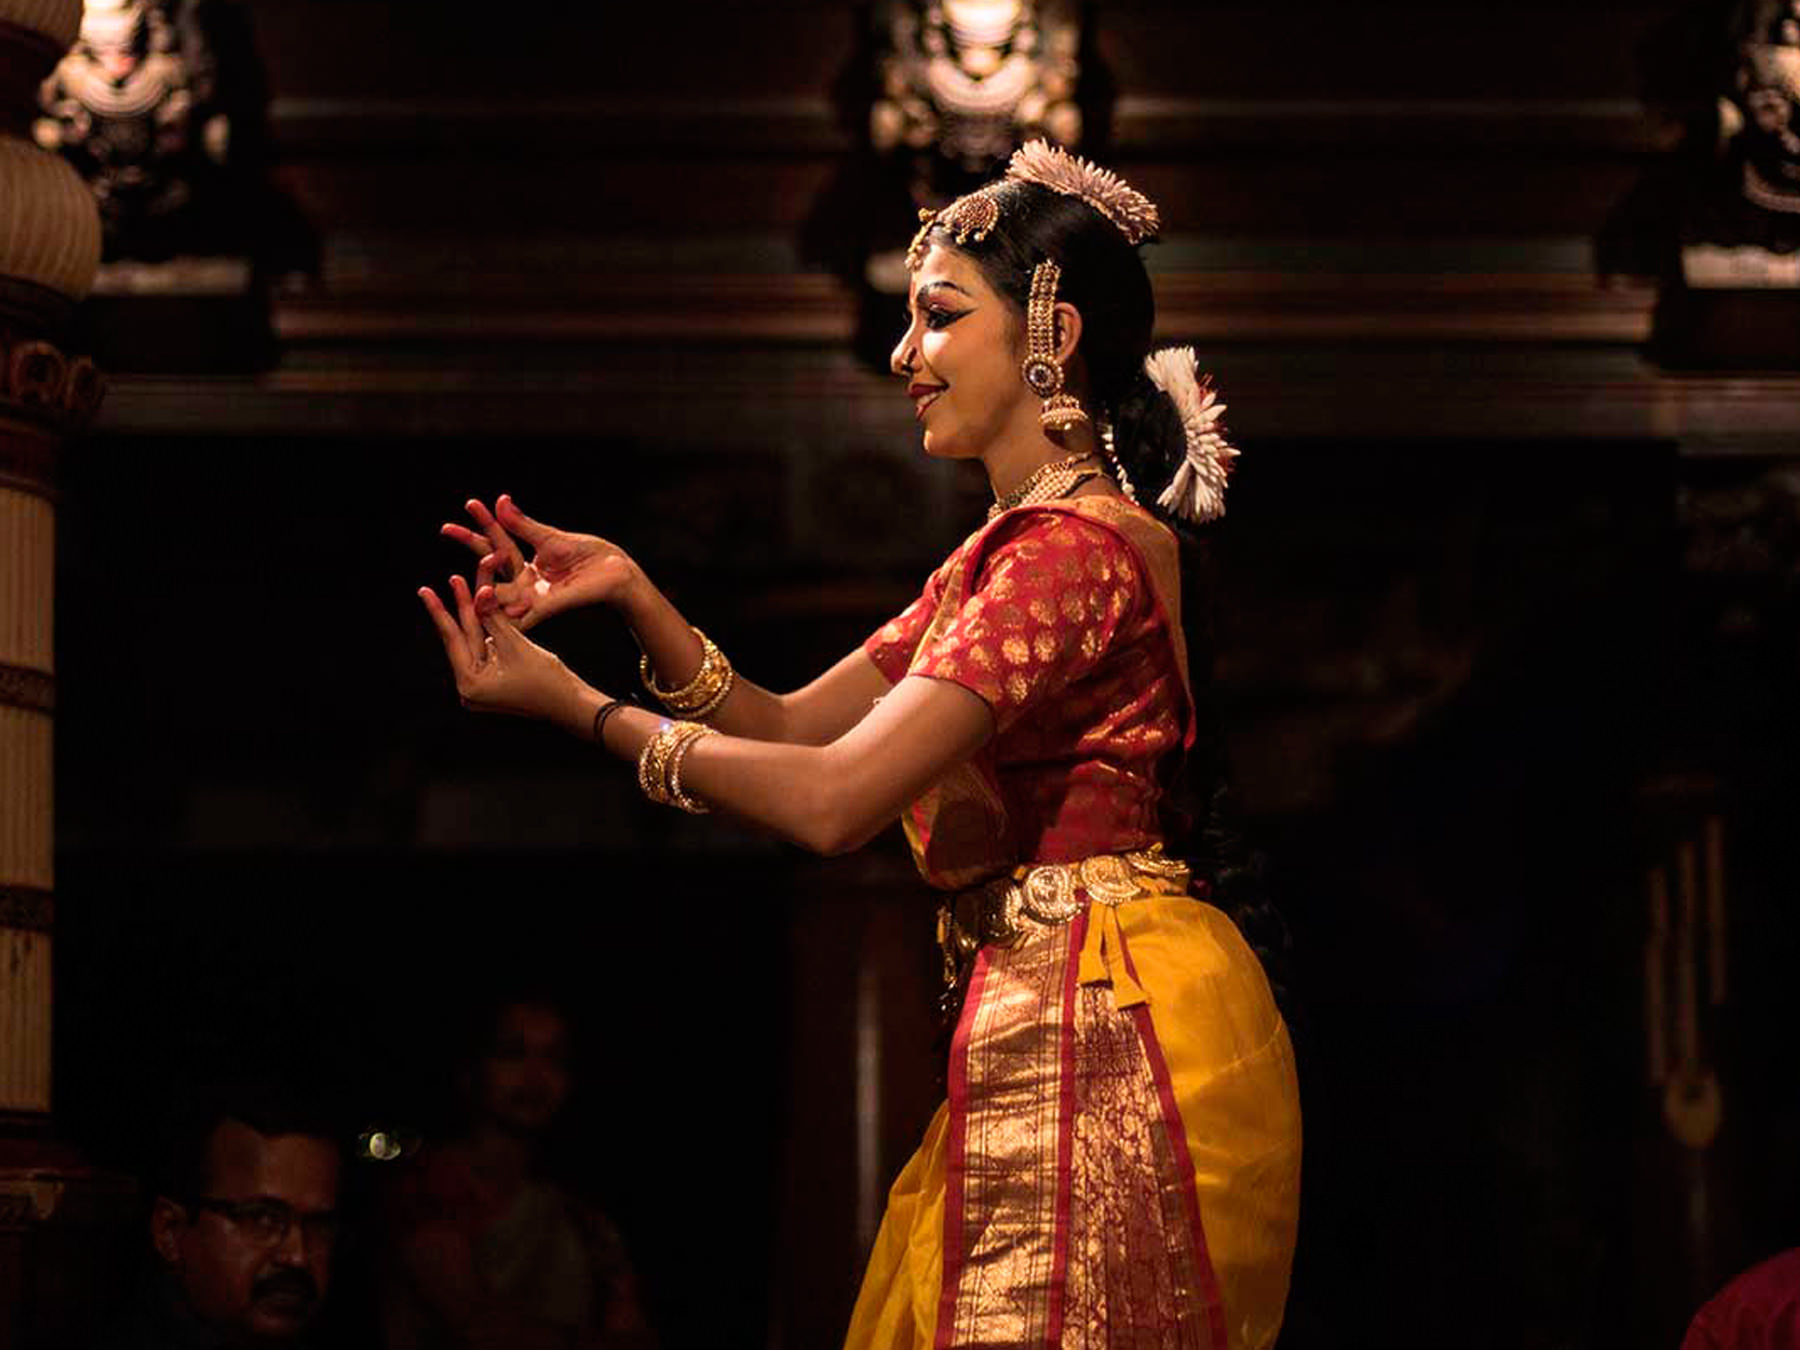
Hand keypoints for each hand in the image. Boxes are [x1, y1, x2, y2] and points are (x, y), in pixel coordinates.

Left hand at [417, 572, 588, 725]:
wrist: (571, 704)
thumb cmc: (547, 680)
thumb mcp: (516, 644)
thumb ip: (493, 617)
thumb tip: (480, 591)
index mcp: (469, 685)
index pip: (452, 640)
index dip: (440, 611)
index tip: (425, 591)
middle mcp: (469, 689)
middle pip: (464, 640)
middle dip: (464, 608)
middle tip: (454, 580)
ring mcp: (481, 687)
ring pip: (476, 643)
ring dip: (477, 616)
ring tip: (469, 587)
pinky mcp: (492, 682)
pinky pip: (486, 650)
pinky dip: (488, 630)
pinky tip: (484, 608)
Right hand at [440, 494, 639, 630]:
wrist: (615, 572)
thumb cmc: (589, 556)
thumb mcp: (550, 538)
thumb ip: (523, 525)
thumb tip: (501, 501)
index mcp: (525, 564)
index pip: (494, 542)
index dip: (479, 525)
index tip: (467, 504)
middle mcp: (524, 582)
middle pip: (488, 565)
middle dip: (470, 544)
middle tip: (448, 527)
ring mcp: (533, 596)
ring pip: (496, 593)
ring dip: (481, 579)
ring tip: (466, 562)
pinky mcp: (546, 608)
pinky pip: (518, 613)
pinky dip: (502, 609)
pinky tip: (486, 598)